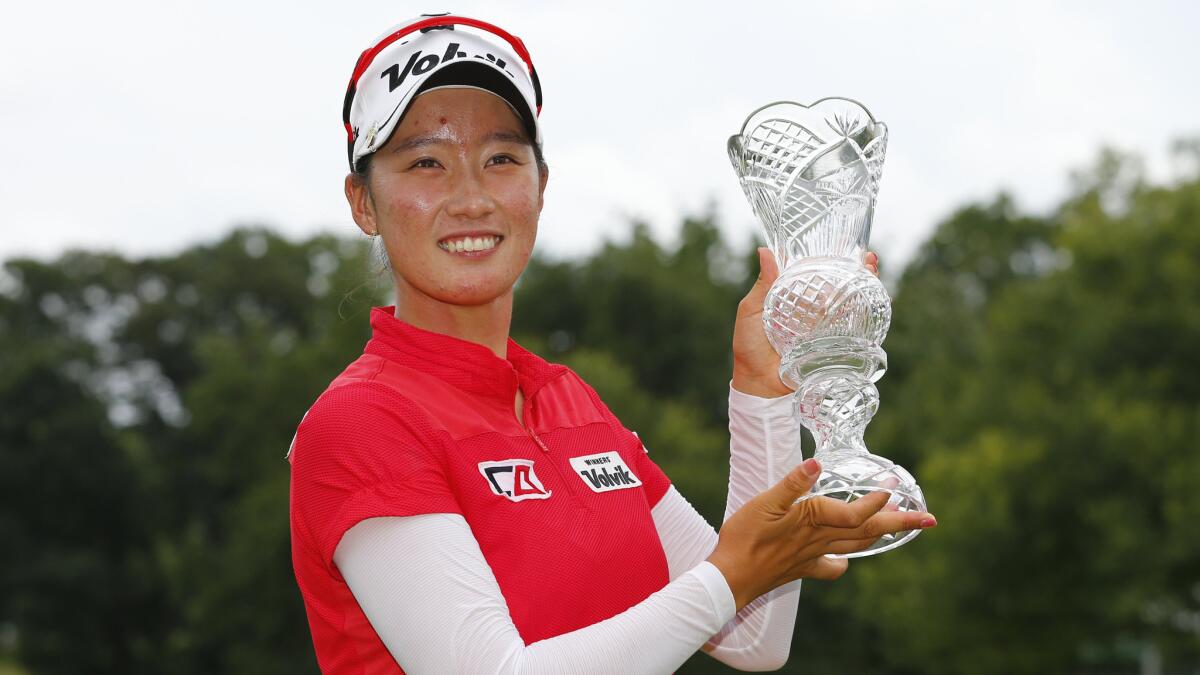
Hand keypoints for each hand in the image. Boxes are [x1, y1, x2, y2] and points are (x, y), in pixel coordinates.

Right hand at [705, 458, 934, 610]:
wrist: (730, 579)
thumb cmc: (744, 538)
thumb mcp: (763, 503)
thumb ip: (792, 484)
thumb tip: (816, 463)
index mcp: (812, 520)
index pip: (856, 512)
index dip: (877, 500)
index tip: (894, 487)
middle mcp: (819, 540)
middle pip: (868, 530)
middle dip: (900, 523)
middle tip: (928, 518)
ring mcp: (813, 556)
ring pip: (857, 545)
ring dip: (883, 535)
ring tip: (901, 528)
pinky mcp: (803, 567)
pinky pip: (833, 564)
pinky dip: (846, 559)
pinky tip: (847, 557)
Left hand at [731, 249, 880, 397]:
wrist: (760, 385)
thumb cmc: (750, 348)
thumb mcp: (751, 312)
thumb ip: (763, 285)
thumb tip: (765, 250)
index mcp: (793, 300)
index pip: (815, 275)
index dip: (830, 260)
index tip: (843, 246)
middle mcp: (812, 312)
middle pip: (838, 286)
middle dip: (856, 270)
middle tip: (866, 258)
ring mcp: (824, 329)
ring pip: (850, 303)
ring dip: (865, 286)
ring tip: (872, 271)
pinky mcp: (833, 346)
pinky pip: (854, 328)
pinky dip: (868, 314)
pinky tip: (878, 300)